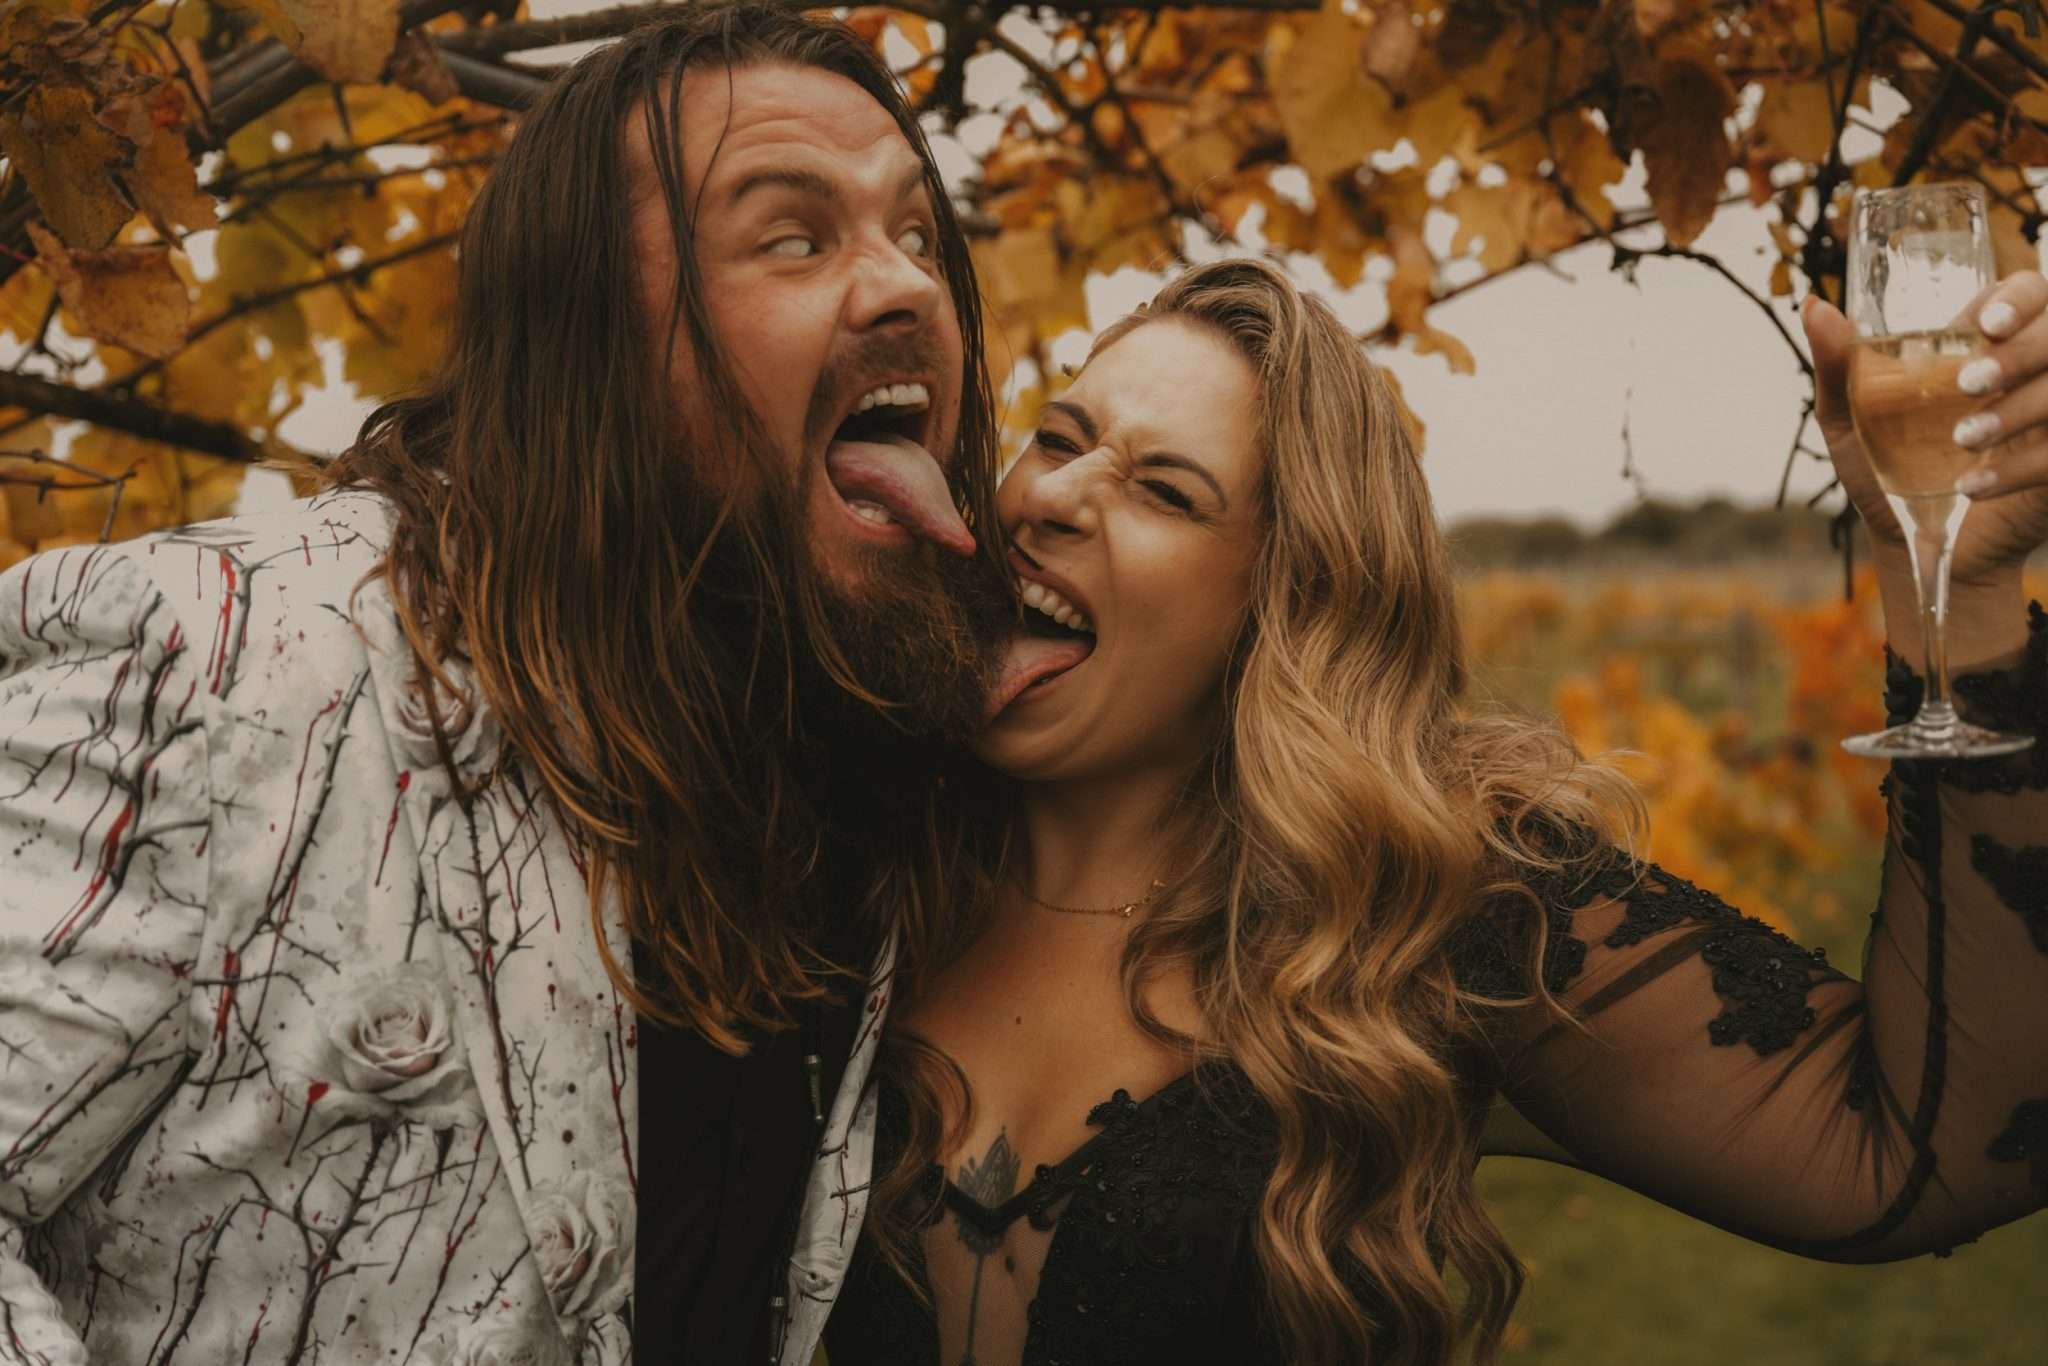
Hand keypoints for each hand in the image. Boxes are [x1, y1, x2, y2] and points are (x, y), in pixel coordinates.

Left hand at [1805, 273, 2047, 588]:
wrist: (1910, 539)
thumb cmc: (1885, 465)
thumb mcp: (1851, 417)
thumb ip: (1837, 364)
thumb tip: (1813, 306)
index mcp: (1985, 344)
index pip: (2026, 292)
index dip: (2018, 299)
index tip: (1986, 325)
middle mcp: (2030, 371)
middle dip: (2020, 351)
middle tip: (1969, 384)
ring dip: (2019, 409)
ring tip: (1963, 440)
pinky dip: (2018, 468)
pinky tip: (1972, 488)